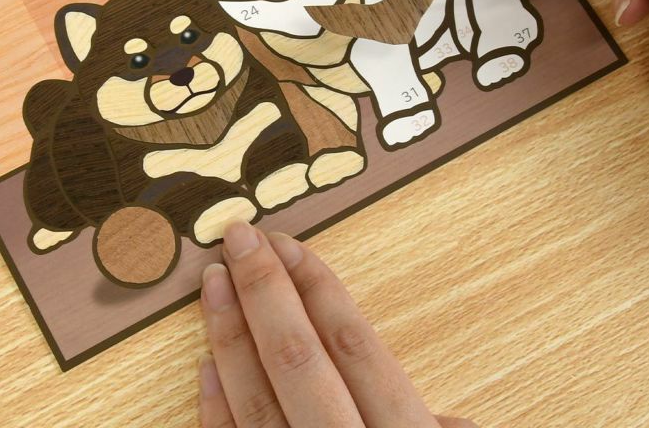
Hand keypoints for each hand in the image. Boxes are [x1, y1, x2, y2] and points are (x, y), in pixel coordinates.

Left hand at [198, 222, 474, 427]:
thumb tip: (443, 413)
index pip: (354, 346)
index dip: (318, 288)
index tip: (287, 243)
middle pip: (300, 360)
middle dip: (265, 291)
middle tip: (239, 238)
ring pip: (257, 401)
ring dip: (231, 336)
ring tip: (212, 284)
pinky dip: (216, 410)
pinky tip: (204, 367)